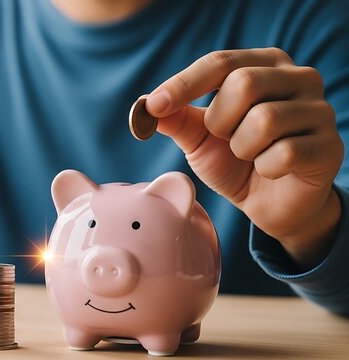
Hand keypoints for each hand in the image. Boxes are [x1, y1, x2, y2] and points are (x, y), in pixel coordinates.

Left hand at [146, 48, 343, 269]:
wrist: (269, 203)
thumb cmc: (234, 160)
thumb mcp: (198, 137)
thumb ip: (176, 118)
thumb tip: (147, 106)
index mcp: (264, 64)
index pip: (219, 62)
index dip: (183, 84)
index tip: (154, 105)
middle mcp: (299, 77)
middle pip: (243, 83)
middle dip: (219, 120)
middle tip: (224, 138)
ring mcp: (319, 110)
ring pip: (264, 119)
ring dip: (242, 147)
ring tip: (250, 154)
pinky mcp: (329, 146)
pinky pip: (283, 153)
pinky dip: (264, 168)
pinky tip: (271, 170)